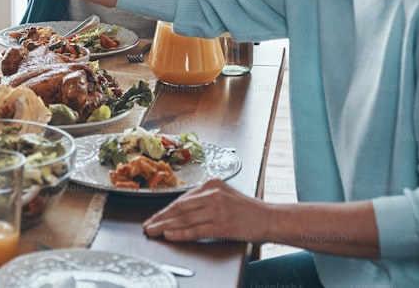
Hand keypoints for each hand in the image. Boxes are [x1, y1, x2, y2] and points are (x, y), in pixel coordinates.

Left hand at [142, 179, 271, 243]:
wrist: (270, 218)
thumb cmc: (247, 210)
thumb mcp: (224, 196)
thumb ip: (204, 199)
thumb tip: (180, 211)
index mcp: (211, 184)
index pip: (182, 198)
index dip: (165, 209)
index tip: (154, 216)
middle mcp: (213, 194)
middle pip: (179, 207)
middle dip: (161, 217)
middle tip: (148, 225)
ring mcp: (217, 209)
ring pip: (184, 218)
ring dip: (165, 226)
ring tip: (153, 231)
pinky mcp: (222, 224)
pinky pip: (196, 230)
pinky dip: (180, 233)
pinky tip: (169, 235)